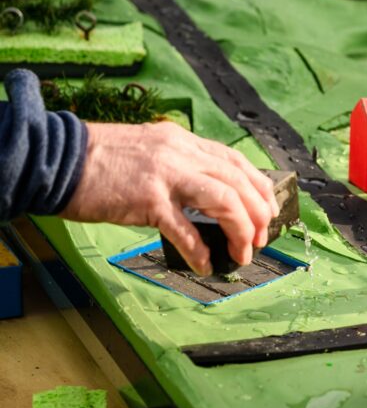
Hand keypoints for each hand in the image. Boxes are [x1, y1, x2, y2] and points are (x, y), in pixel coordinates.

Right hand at [61, 121, 279, 275]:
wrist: (57, 159)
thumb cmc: (101, 161)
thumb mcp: (150, 150)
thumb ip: (180, 165)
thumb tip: (208, 195)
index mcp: (183, 141)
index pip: (236, 161)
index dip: (260, 188)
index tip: (268, 211)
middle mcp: (180, 153)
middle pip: (238, 182)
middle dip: (258, 214)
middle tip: (261, 239)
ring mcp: (165, 175)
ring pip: (224, 201)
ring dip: (240, 231)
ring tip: (242, 254)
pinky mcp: (147, 199)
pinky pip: (185, 230)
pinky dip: (200, 251)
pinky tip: (205, 266)